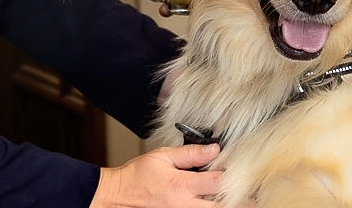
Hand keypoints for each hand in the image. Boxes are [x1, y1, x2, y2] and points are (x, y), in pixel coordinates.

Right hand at [90, 144, 221, 206]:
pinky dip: (207, 204)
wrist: (119, 195)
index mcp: (181, 186)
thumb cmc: (138, 176)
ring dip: (220, 199)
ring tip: (217, 188)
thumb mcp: (163, 156)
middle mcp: (185, 205)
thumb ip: (190, 153)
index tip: (231, 165)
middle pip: (222, 203)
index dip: (230, 173)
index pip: (218, 182)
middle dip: (231, 191)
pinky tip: (207, 196)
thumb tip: (213, 149)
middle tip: (231, 181)